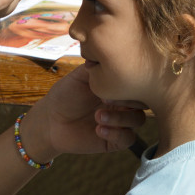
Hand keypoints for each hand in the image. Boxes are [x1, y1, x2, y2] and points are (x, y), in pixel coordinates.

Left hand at [23, 65, 146, 160]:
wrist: (50, 120)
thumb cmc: (65, 95)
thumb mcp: (80, 76)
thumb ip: (97, 66)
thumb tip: (112, 53)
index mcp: (117, 86)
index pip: (138, 82)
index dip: (129, 84)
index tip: (108, 85)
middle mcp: (122, 103)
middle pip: (143, 101)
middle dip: (128, 101)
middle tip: (105, 101)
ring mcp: (120, 122)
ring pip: (138, 120)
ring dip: (119, 118)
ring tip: (97, 117)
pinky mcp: (114, 140)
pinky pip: (128, 138)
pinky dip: (116, 134)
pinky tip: (98, 129)